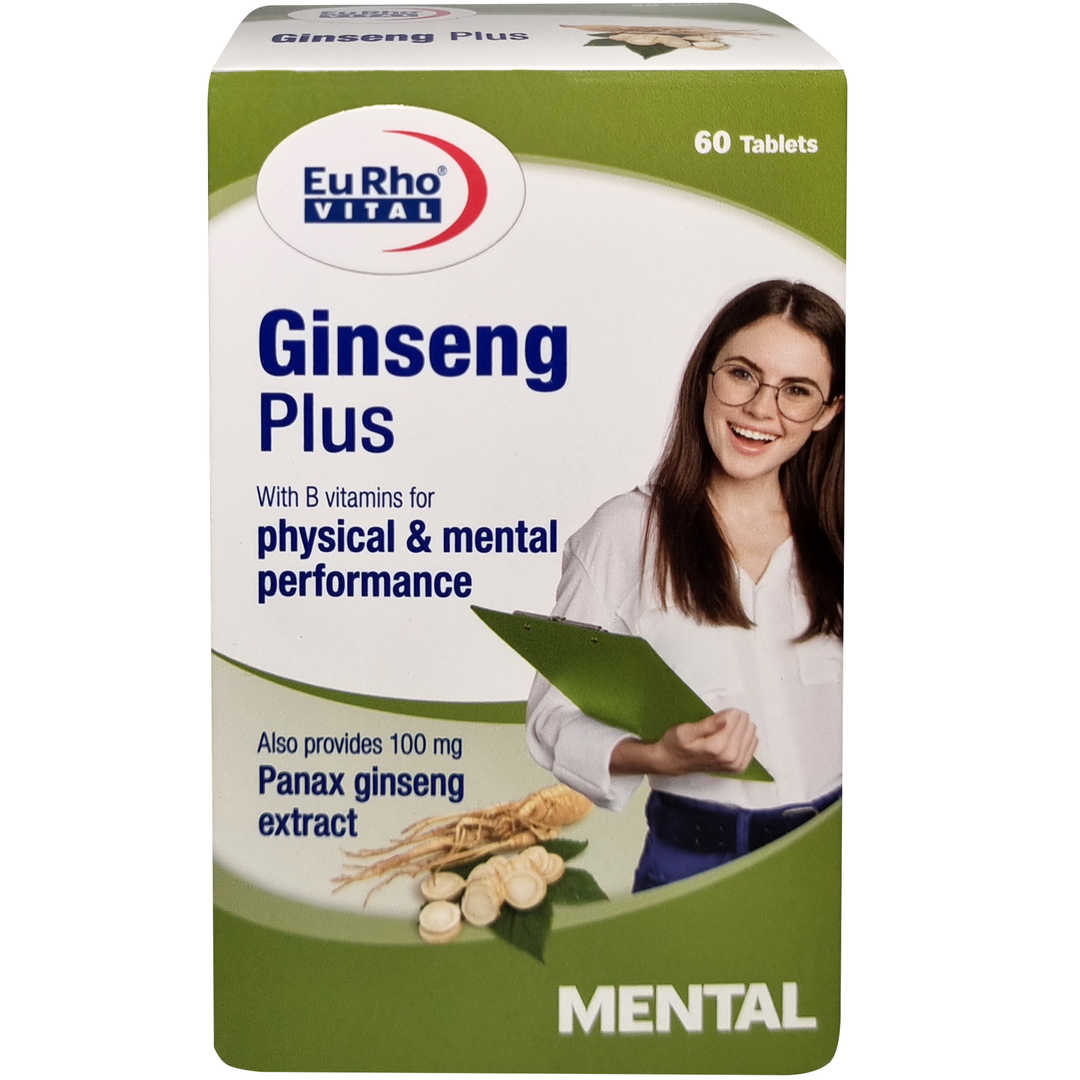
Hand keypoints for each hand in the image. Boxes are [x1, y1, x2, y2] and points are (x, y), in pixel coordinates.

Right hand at [611, 709, 757, 776]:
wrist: (673, 762)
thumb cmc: (677, 744)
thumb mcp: (686, 730)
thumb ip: (708, 725)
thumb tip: (728, 718)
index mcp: (718, 747)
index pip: (736, 719)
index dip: (728, 712)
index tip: (718, 714)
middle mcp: (730, 758)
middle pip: (746, 725)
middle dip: (736, 718)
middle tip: (720, 720)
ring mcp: (736, 764)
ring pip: (751, 734)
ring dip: (742, 727)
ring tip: (726, 728)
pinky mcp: (738, 766)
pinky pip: (752, 745)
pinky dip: (746, 737)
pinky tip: (735, 735)